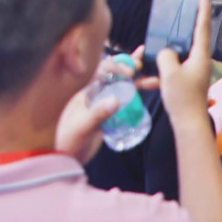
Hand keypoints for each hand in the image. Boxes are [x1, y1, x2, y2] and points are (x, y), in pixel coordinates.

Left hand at [55, 47, 158, 162]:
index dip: (117, 66)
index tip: (131, 72)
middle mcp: (96, 92)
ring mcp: (104, 102)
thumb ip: (96, 114)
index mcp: (86, 90)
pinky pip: (125, 98)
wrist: (66, 158)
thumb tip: (116, 100)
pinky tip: (147, 89)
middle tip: (144, 64)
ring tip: (155, 79)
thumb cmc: (68, 141)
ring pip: (123, 86)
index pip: (102, 70)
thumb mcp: (81, 127)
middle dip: (130, 66)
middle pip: (115, 74)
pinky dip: (137, 92)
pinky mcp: (110, 112)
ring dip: (138, 80)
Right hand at [158, 0, 214, 123]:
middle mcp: (201, 60)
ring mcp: (196, 70)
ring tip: (172, 32)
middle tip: (187, 6)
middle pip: (195, 36)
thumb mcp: (169, 73)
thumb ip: (165, 55)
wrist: (188, 123)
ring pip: (185, 51)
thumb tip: (165, 51)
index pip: (202, 27)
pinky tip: (160, 64)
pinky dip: (170, 61)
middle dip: (191, 22)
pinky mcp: (189, 79)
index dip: (202, 9)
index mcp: (200, 55)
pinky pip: (179, 64)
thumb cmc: (182, 97)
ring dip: (177, 44)